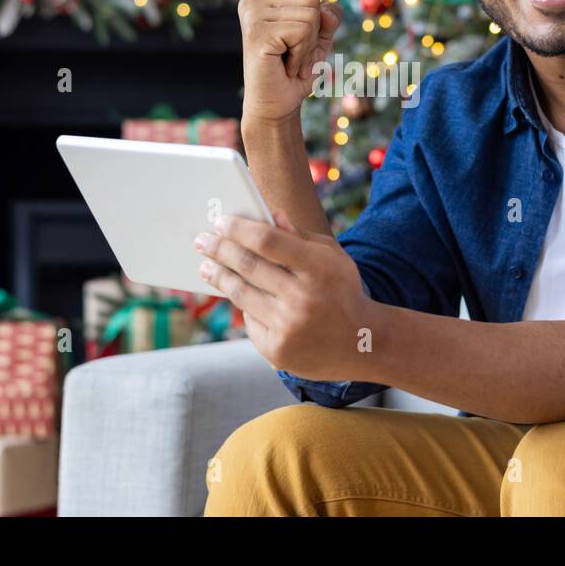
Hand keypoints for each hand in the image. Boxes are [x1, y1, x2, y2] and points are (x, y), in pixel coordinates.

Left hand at [193, 207, 370, 380]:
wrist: (362, 344)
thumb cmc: (342, 291)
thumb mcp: (331, 258)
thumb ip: (299, 237)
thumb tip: (269, 214)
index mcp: (318, 268)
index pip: (268, 241)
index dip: (239, 229)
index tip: (220, 221)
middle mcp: (302, 298)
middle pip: (248, 265)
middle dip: (219, 249)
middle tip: (202, 240)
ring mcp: (288, 327)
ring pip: (241, 294)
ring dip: (218, 276)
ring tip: (205, 266)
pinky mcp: (277, 350)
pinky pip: (250, 321)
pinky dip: (243, 306)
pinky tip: (237, 295)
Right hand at [237, 0, 342, 124]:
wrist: (276, 105)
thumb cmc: (296, 72)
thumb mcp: (320, 38)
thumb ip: (328, 18)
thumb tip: (326, 9)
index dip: (316, 20)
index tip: (298, 43)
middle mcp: (252, 1)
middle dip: (313, 32)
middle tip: (295, 55)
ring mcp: (251, 15)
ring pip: (310, 16)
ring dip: (307, 47)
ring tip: (290, 62)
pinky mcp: (256, 33)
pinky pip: (303, 31)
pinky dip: (302, 55)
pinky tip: (286, 67)